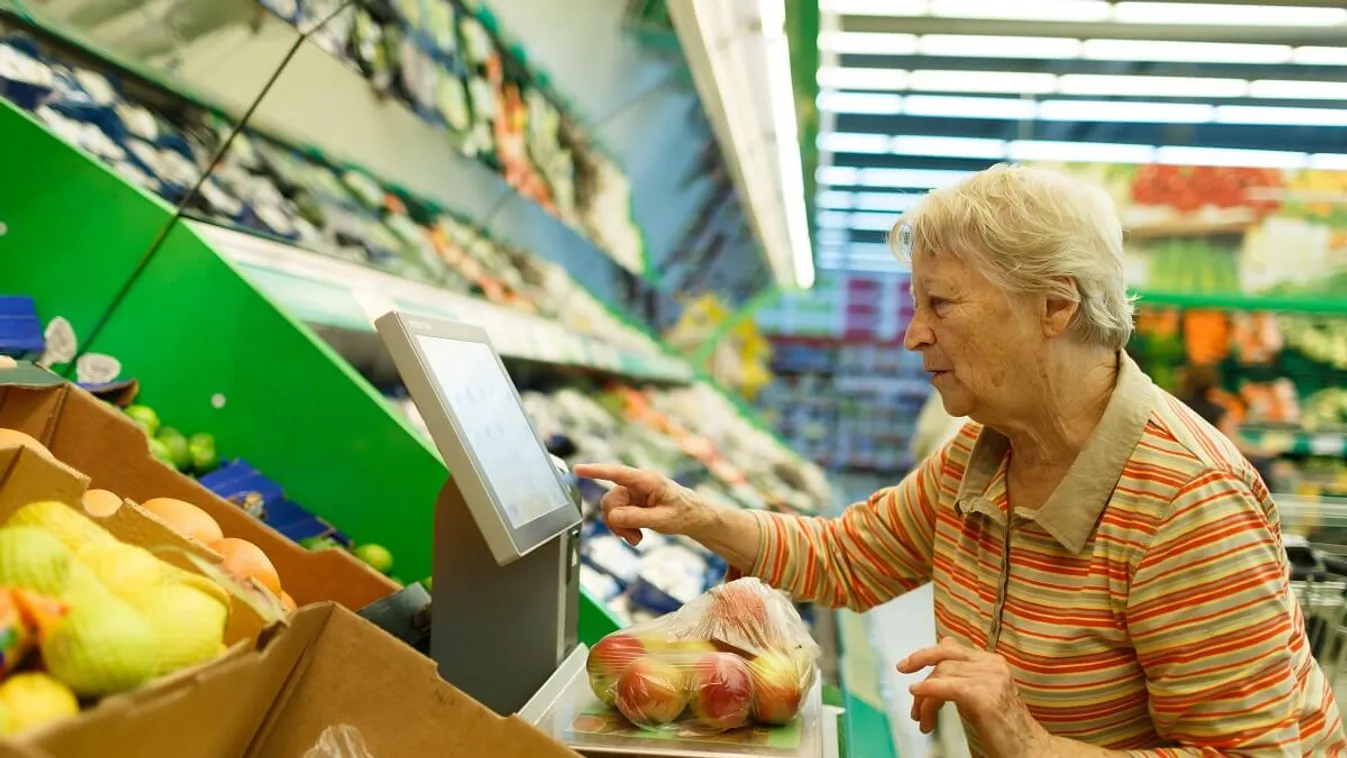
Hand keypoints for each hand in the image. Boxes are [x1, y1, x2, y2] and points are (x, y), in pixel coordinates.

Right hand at [572, 464, 712, 545]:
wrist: (693, 517)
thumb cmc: (683, 513)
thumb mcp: (663, 519)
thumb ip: (637, 518)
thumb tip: (613, 517)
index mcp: (647, 480)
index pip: (617, 473)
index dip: (596, 471)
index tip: (578, 469)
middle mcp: (636, 483)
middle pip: (610, 501)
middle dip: (617, 522)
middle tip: (633, 538)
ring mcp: (632, 493)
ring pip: (611, 510)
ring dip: (621, 527)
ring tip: (637, 538)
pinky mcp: (631, 502)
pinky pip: (616, 515)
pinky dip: (623, 528)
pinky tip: (636, 535)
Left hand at [898, 638, 1050, 757]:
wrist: (1030, 749)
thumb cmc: (1004, 725)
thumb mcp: (981, 691)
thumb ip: (963, 671)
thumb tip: (943, 648)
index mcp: (992, 662)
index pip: (952, 648)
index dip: (926, 654)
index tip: (907, 665)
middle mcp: (992, 666)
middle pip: (944, 659)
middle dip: (919, 667)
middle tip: (904, 677)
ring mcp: (989, 680)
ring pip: (942, 676)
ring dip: (924, 699)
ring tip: (922, 719)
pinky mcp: (984, 698)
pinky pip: (948, 687)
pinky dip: (929, 690)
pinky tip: (918, 695)